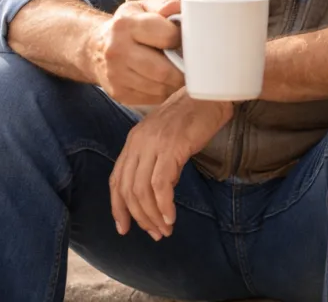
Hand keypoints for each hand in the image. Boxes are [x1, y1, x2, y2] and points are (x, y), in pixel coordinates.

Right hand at [88, 0, 184, 105]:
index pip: (167, 36)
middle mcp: (116, 51)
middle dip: (182, 69)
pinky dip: (164, 91)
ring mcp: (116, 75)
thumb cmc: (128, 26)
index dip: (181, 38)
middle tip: (187, 63)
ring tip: (175, 70)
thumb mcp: (142, 7)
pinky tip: (161, 80)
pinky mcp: (119, 93)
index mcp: (124, 25)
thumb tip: (178, 9)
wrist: (95, 47)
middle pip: (164, 70)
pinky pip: (154, 98)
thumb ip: (164, 5)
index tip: (181, 39)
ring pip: (161, 87)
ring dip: (175, 82)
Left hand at [109, 91, 232, 240]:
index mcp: (134, 140)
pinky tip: (171, 217)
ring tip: (165, 229)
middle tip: (154, 233)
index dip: (118, 207)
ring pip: (143, 192)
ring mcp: (154, 145)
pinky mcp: (172, 149)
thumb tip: (158, 191)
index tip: (124, 227)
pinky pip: (161, 186)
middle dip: (139, 217)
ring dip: (153, 216)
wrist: (211, 93)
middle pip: (128, 190)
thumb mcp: (165, 136)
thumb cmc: (193, 115)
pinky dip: (165, 206)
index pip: (116, 180)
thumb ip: (155, 158)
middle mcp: (138, 143)